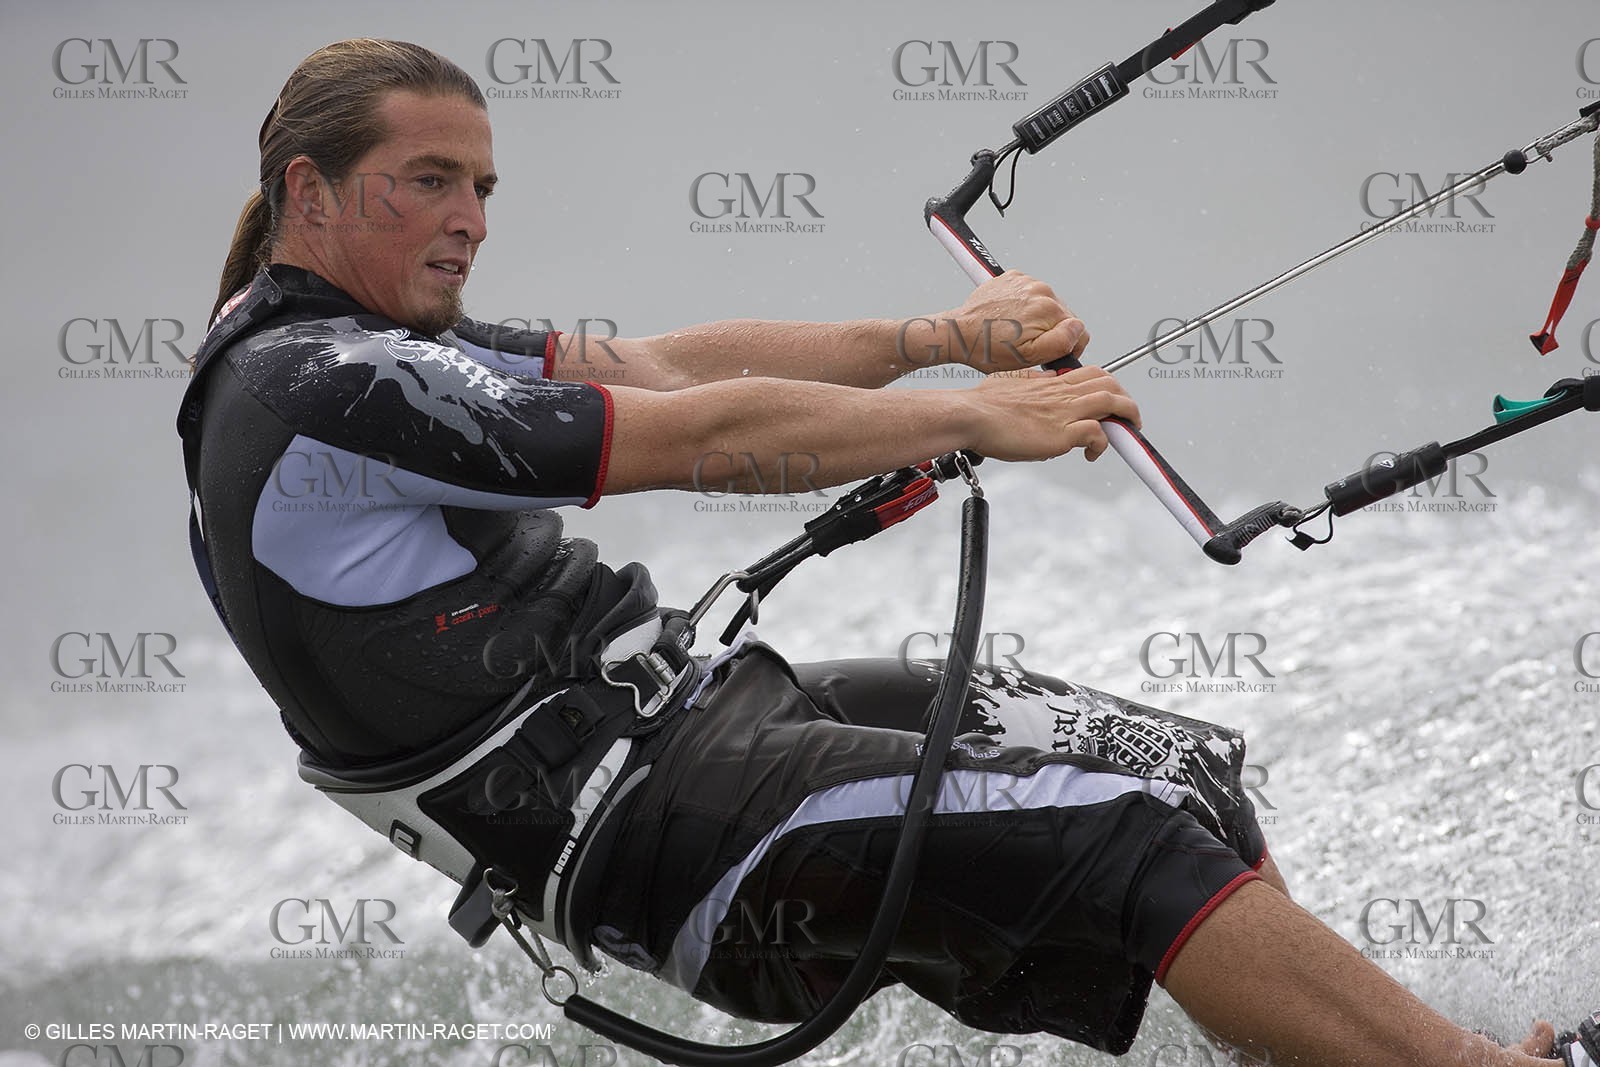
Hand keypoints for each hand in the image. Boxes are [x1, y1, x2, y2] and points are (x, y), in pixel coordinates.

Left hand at [942, 270, 1090, 373]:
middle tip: (1027, 343)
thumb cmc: (988, 348)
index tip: (1051, 354)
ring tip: (1015, 331)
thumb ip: (1061, 343)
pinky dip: (1024, 306)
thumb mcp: (1029, 358)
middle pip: (1063, 316)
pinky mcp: (1013, 278)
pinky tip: (1009, 319)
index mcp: (1049, 308)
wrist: (958, 333)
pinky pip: (1030, 294)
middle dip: (1050, 332)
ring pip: (1047, 305)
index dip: (1068, 346)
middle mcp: (1041, 289)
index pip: (1078, 328)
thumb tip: (1077, 329)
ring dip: (1037, 319)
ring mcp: (1026, 281)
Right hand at [966, 365, 1138, 462]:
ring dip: (1127, 417)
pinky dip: (1101, 445)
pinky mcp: (1061, 434)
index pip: (1093, 374)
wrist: (970, 415)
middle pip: (1111, 384)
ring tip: (1126, 432)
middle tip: (1128, 417)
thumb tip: (1047, 379)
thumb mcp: (1010, 382)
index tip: (1110, 400)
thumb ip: (1033, 382)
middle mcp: (1062, 394)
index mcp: (1051, 382)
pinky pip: (1097, 434)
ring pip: (1113, 403)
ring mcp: (1064, 412)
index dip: (1108, 384)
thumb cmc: (982, 404)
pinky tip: (1091, 454)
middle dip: (1126, 399)